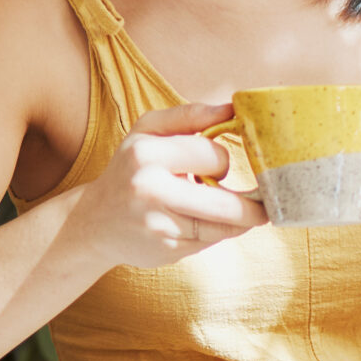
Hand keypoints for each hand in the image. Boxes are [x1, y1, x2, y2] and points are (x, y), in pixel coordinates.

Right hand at [59, 102, 266, 270]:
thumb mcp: (149, 131)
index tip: (221, 165)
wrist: (94, 222)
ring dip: (242, 221)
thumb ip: (191, 115)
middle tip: (265, 202)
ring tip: (249, 214)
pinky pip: (209, 242)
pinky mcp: (165, 251)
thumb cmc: (131, 168)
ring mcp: (157, 225)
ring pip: (222, 227)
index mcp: (146, 153)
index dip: (223, 160)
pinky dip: (218, 234)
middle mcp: (149, 190)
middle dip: (253, 205)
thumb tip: (233, 108)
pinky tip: (210, 225)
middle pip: (226, 204)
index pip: (213, 156)